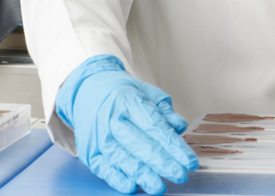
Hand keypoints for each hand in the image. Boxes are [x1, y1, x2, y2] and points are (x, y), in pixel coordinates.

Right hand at [56, 55, 197, 194]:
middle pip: (138, 143)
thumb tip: (179, 126)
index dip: (173, 146)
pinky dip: (116, 178)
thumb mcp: (143, 90)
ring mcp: (97, 134)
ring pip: (120, 157)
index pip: (153, 126)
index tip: (189, 161)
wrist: (85, 88)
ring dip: (141, 174)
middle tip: (180, 175)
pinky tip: (131, 185)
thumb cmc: (119, 92)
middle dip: (161, 162)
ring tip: (159, 187)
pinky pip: (102, 167)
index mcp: (126, 99)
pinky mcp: (88, 149)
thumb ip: (162, 109)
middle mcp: (110, 117)